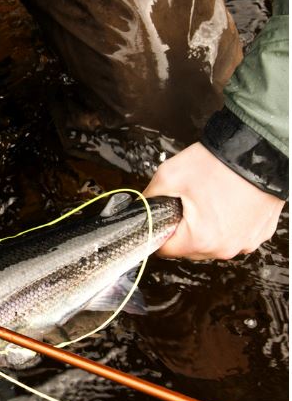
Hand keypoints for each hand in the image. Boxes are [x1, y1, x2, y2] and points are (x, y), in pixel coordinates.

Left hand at [144, 142, 284, 259]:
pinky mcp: (258, 234)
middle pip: (189, 248)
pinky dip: (228, 223)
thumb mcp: (170, 175)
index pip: (164, 249)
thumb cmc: (219, 163)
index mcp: (200, 240)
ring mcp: (245, 243)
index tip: (163, 216)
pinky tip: (228, 202)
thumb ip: (149, 198)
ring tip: (210, 199)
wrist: (259, 151)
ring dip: (207, 226)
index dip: (159, 230)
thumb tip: (141, 210)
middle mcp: (225, 248)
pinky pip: (234, 234)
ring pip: (212, 242)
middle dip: (183, 227)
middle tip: (189, 201)